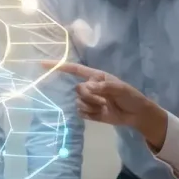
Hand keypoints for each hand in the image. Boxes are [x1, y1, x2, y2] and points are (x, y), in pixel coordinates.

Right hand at [41, 61, 169, 147]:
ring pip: (79, 102)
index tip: (43, 64)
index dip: (59, 67)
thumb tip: (87, 87)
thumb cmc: (130, 96)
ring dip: (92, 106)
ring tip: (105, 107)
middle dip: (90, 96)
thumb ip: (104, 86)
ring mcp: (89, 100)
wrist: (136, 114)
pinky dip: (90, 114)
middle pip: (78, 89)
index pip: (75, 70)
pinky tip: (101, 114)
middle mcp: (90, 87)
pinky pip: (81, 112)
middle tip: (104, 100)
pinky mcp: (89, 112)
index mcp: (95, 77)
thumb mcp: (121, 88)